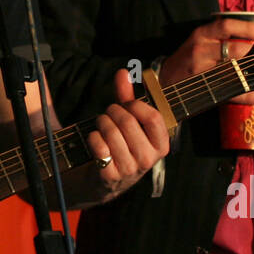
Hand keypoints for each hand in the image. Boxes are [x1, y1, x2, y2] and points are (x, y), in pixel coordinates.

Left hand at [86, 69, 170, 201]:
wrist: (104, 181)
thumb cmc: (121, 145)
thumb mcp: (129, 122)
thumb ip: (127, 97)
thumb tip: (123, 72)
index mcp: (161, 145)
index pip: (153, 118)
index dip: (136, 105)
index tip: (126, 104)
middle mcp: (148, 160)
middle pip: (128, 122)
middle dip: (113, 111)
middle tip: (108, 113)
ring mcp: (129, 170)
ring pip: (111, 133)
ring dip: (101, 123)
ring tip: (100, 125)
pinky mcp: (110, 176)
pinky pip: (98, 147)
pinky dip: (92, 138)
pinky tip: (94, 140)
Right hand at [158, 18, 253, 105]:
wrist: (164, 80)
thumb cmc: (188, 59)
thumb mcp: (201, 42)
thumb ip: (225, 39)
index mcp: (201, 35)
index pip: (225, 26)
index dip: (246, 28)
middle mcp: (200, 50)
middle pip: (232, 49)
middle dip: (252, 52)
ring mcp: (201, 71)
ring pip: (232, 71)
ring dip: (252, 74)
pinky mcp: (203, 89)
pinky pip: (231, 93)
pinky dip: (248, 95)